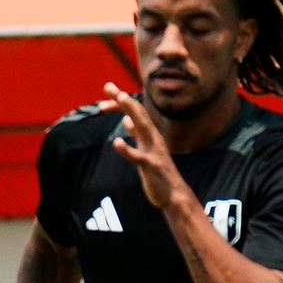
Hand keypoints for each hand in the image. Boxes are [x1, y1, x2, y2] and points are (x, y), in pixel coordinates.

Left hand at [100, 82, 186, 209]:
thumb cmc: (160, 174)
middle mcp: (154, 139)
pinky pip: (139, 157)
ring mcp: (154, 152)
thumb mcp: (146, 150)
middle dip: (124, 100)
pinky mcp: (153, 167)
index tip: (107, 90)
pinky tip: (116, 143)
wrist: (175, 195)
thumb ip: (138, 135)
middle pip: (140, 114)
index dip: (120, 102)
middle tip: (109, 86)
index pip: (136, 113)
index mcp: (151, 136)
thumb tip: (127, 121)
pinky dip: (128, 150)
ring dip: (133, 111)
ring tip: (121, 99)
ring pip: (144, 127)